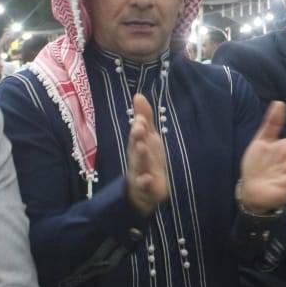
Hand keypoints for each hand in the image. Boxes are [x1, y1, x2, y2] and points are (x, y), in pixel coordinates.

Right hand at [126, 93, 170, 214]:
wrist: (146, 191)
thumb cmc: (148, 159)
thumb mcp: (149, 137)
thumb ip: (145, 117)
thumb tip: (138, 95)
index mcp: (139, 144)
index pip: (138, 133)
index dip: (139, 125)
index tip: (140, 118)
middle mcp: (138, 157)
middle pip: (136, 147)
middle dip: (137, 137)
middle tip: (139, 128)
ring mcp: (141, 173)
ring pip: (140, 164)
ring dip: (141, 155)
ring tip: (142, 147)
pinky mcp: (147, 188)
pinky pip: (145, 186)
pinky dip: (145, 182)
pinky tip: (148, 178)